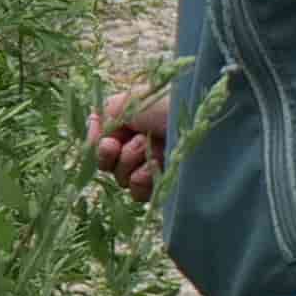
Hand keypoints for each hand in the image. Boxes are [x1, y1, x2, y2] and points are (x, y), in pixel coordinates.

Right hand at [86, 77, 169, 194]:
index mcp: (133, 127)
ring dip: (133, 164)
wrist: (202, 118)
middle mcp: (142, 147)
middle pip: (110, 167)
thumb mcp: (131, 101)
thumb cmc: (168, 103)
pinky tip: (156, 167)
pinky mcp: (167, 183)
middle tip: (141, 141)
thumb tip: (94, 136)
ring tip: (154, 151)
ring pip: (123, 181)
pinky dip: (143, 180)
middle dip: (122, 154)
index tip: (111, 142)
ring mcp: (156, 167)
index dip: (101, 149)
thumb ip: (104, 116)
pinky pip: (139, 194)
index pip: (102, 148)